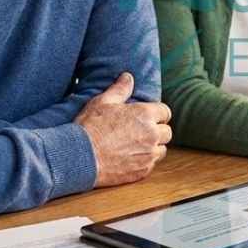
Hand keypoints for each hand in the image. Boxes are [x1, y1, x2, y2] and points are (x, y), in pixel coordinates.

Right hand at [76, 73, 172, 187]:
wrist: (80, 156)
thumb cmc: (90, 127)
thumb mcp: (102, 102)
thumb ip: (119, 89)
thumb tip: (128, 77)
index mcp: (145, 115)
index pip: (166, 112)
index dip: (157, 113)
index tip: (148, 116)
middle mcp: (152, 135)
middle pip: (167, 132)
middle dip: (158, 130)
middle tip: (142, 131)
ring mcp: (148, 154)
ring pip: (162, 149)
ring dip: (154, 146)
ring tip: (137, 145)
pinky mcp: (142, 171)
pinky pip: (152, 164)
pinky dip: (146, 160)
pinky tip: (131, 157)